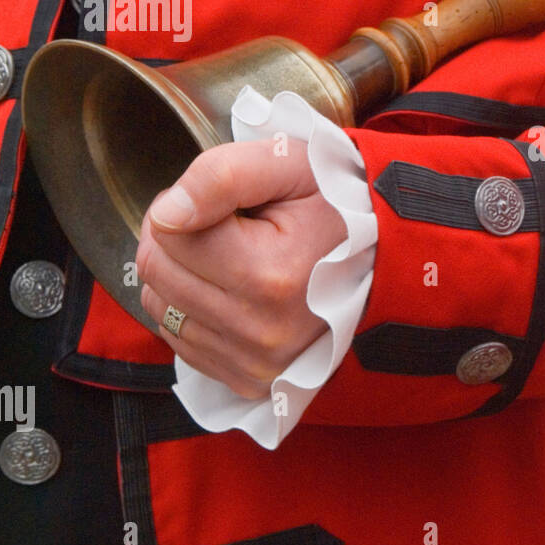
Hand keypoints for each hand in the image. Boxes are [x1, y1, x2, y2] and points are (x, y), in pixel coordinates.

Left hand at [136, 138, 345, 398]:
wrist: (387, 256)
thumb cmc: (339, 203)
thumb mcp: (291, 164)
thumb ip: (222, 176)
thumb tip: (167, 215)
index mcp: (270, 274)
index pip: (167, 232)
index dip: (183, 203)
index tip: (224, 201)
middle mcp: (260, 330)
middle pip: (157, 271)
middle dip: (175, 237)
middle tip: (219, 223)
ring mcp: (256, 362)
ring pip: (160, 308)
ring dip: (180, 274)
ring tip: (226, 255)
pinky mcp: (251, 381)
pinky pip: (181, 342)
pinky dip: (193, 311)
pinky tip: (231, 289)